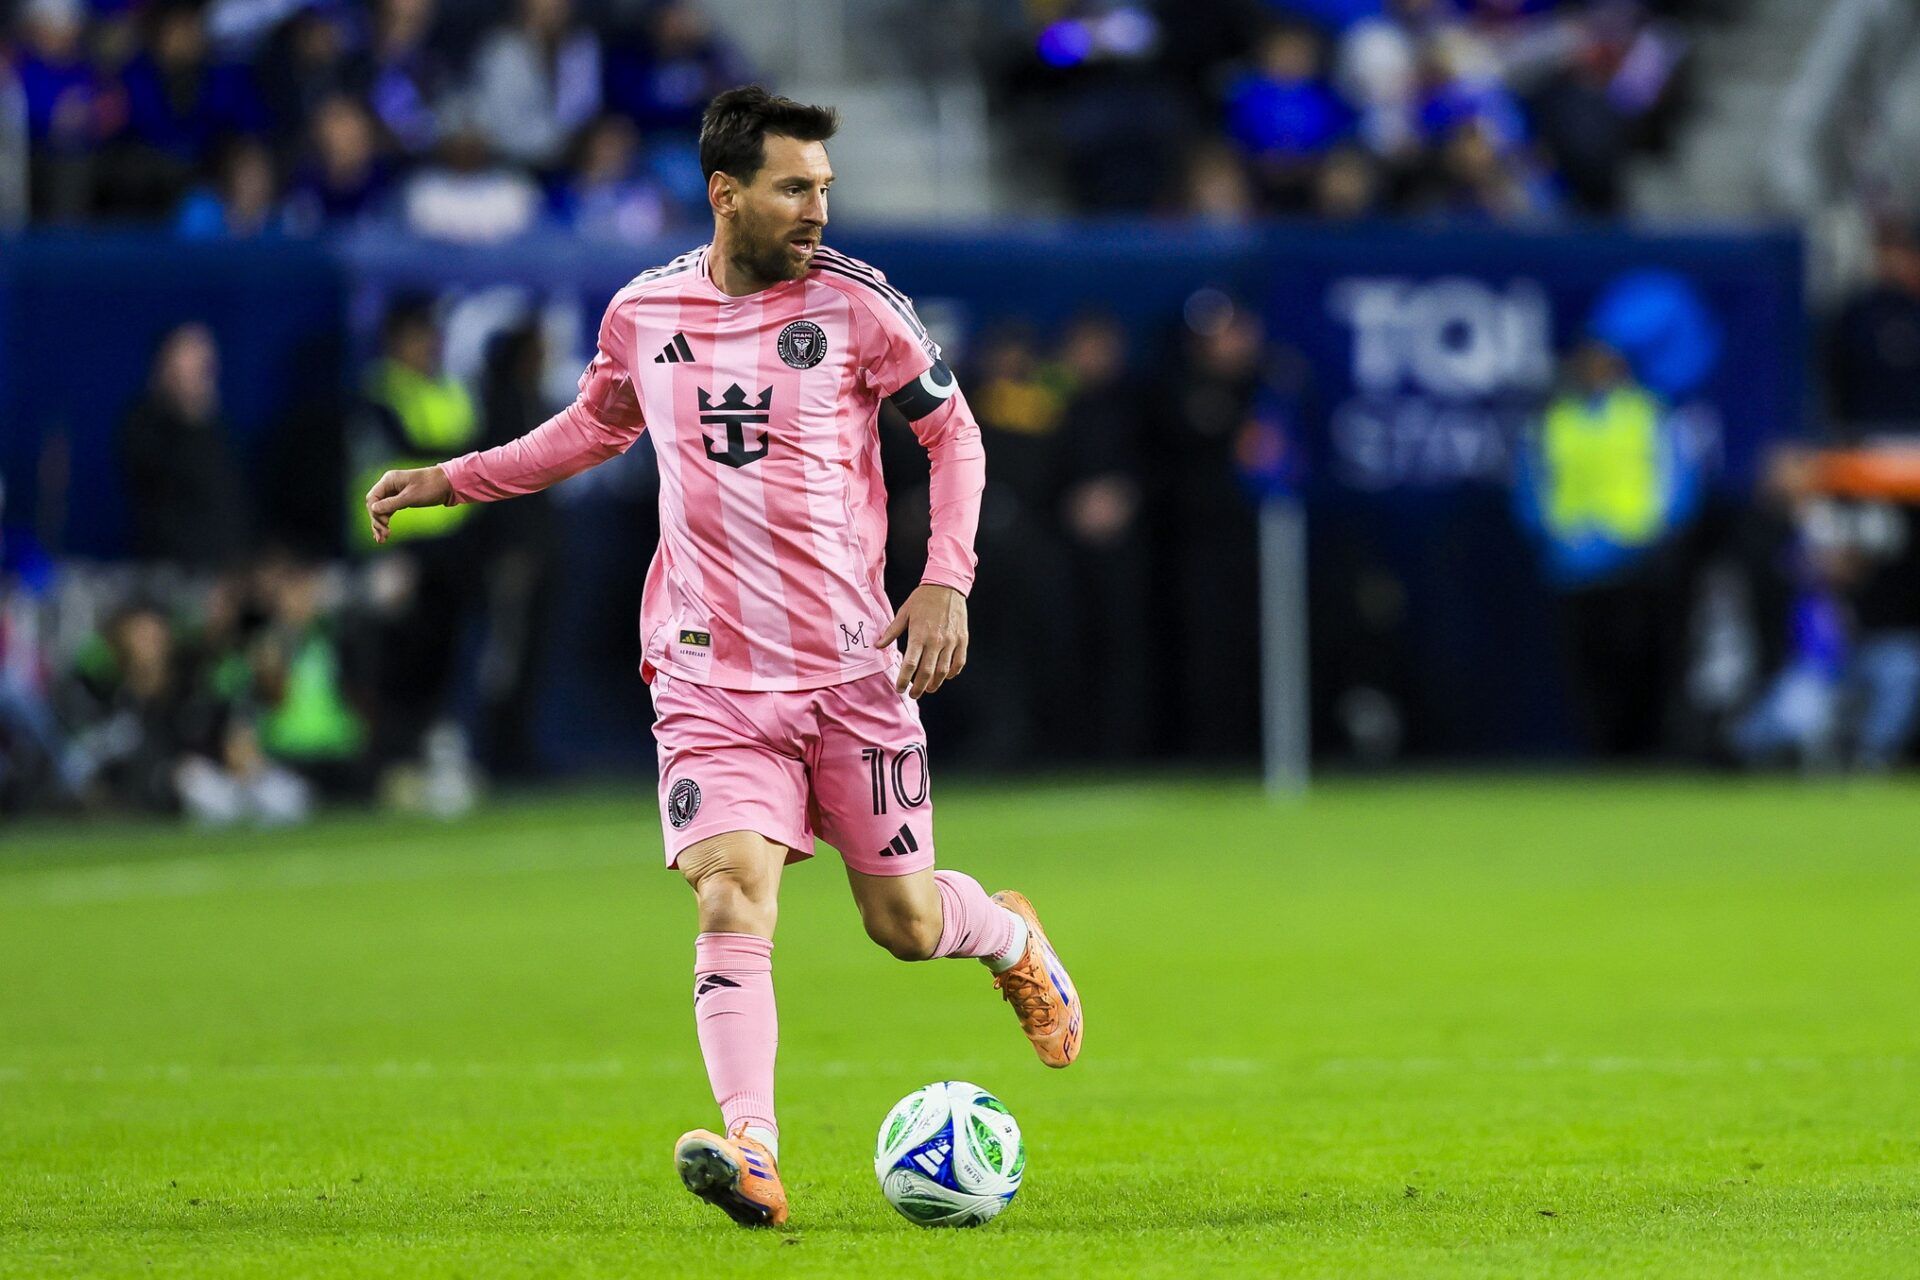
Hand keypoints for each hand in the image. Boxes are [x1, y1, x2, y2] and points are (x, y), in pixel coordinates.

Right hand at [365, 466, 451, 544]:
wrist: (448, 484)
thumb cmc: (430, 486)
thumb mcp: (411, 497)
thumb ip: (392, 503)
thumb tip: (374, 509)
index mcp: (389, 480)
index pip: (372, 497)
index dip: (375, 512)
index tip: (385, 523)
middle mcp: (389, 485)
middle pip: (375, 505)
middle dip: (377, 521)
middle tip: (384, 536)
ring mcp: (394, 492)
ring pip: (381, 510)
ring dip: (380, 524)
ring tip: (382, 540)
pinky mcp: (400, 499)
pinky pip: (389, 511)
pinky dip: (386, 521)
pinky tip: (385, 534)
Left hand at [877, 584, 967, 698]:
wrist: (947, 585)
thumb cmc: (923, 599)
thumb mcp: (904, 613)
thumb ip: (892, 632)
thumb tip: (879, 646)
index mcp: (919, 635)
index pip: (910, 665)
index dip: (904, 680)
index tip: (900, 688)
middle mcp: (936, 640)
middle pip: (927, 673)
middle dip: (919, 688)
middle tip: (914, 694)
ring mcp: (951, 641)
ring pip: (943, 671)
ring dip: (935, 683)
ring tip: (928, 688)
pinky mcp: (962, 639)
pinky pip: (959, 662)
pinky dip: (952, 672)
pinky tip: (945, 676)